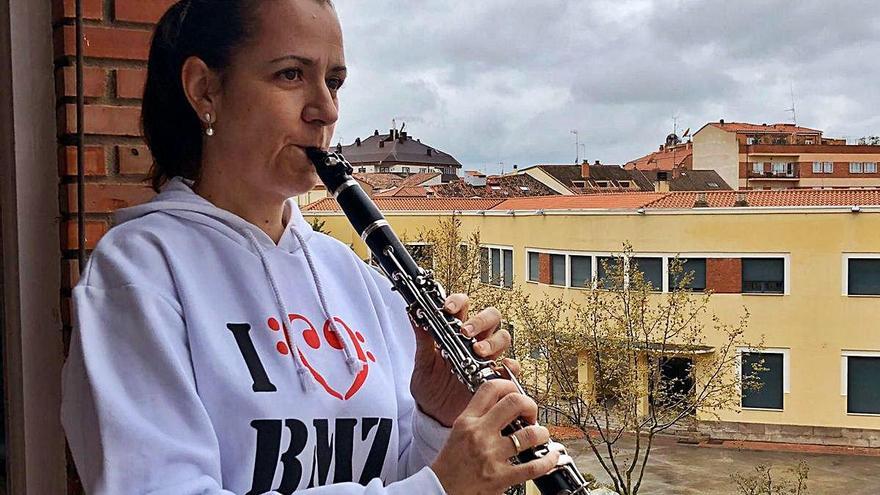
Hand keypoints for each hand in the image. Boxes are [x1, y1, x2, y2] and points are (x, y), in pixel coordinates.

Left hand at [410, 293, 520, 426]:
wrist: (435, 416)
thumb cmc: (429, 388)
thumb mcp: (422, 364)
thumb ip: (423, 341)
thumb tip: (414, 317)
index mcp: (455, 332)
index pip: (463, 306)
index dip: (459, 302)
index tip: (448, 309)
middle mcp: (475, 342)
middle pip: (490, 317)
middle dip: (480, 321)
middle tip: (466, 332)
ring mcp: (487, 359)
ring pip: (503, 337)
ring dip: (493, 341)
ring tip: (478, 352)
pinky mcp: (495, 378)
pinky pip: (512, 368)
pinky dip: (510, 366)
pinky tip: (500, 368)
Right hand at [431, 380, 558, 494]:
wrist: (440, 491)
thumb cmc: (449, 464)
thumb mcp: (458, 431)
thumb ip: (478, 416)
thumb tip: (502, 403)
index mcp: (468, 421)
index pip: (490, 389)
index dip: (509, 384)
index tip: (516, 390)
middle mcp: (480, 434)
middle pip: (514, 403)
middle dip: (530, 405)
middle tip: (531, 414)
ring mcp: (492, 456)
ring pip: (530, 434)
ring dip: (542, 433)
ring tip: (541, 435)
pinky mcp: (501, 478)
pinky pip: (534, 466)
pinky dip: (549, 460)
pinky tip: (552, 456)